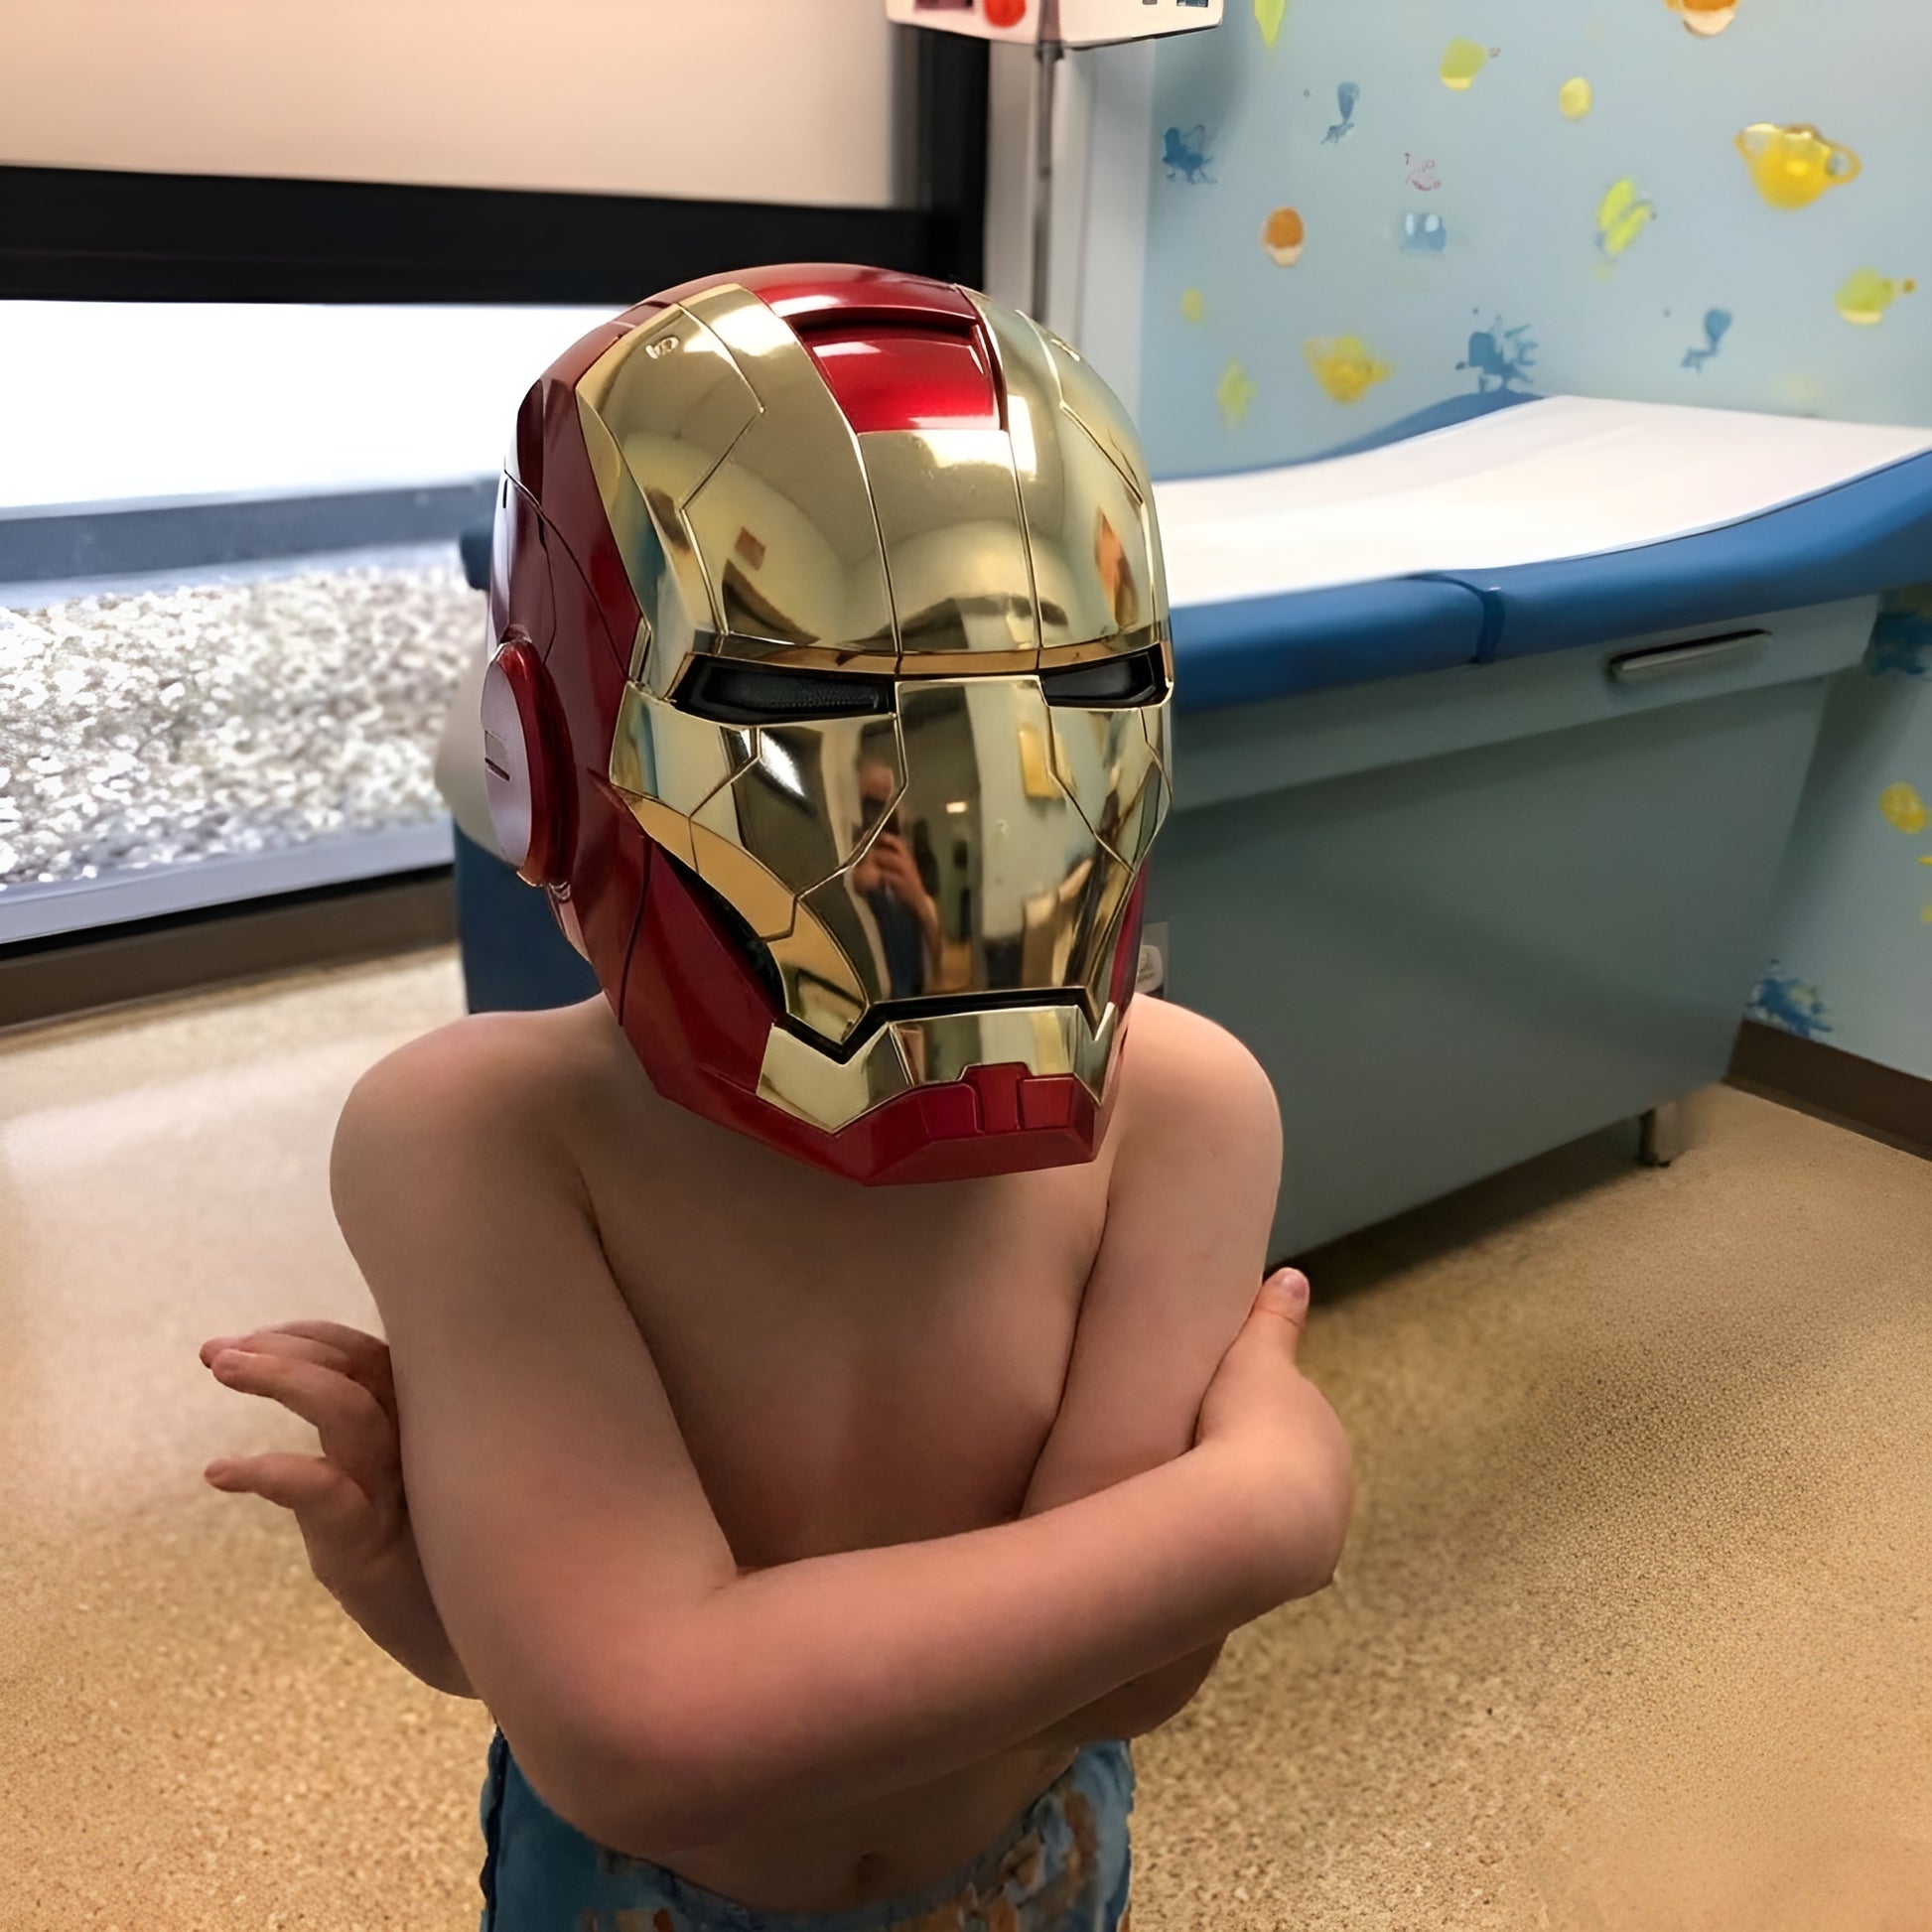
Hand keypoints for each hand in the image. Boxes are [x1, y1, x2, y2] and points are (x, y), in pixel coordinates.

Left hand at [199, 1320, 473, 1697]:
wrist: (482, 1654)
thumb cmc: (445, 1571)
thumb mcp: (415, 1503)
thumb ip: (396, 1449)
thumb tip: (348, 1407)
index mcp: (425, 1430)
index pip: (371, 1357)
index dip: (314, 1339)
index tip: (257, 1337)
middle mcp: (420, 1447)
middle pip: (361, 1368)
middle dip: (288, 1350)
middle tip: (218, 1352)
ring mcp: (398, 1493)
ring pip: (347, 1412)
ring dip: (283, 1379)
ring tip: (222, 1366)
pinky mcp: (370, 1548)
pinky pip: (323, 1491)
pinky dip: (271, 1472)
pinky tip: (221, 1473)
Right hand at [1193, 1269, 1353, 1599]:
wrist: (1252, 1517)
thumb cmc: (1250, 1425)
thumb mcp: (1254, 1357)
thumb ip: (1273, 1318)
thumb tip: (1295, 1275)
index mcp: (1326, 1427)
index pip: (1295, 1417)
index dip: (1257, 1414)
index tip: (1219, 1415)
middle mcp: (1337, 1479)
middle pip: (1292, 1467)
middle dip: (1258, 1465)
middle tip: (1203, 1459)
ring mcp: (1324, 1532)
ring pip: (1285, 1515)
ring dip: (1256, 1511)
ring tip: (1205, 1507)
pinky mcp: (1302, 1573)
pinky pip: (1273, 1558)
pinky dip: (1254, 1552)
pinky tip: (1223, 1552)